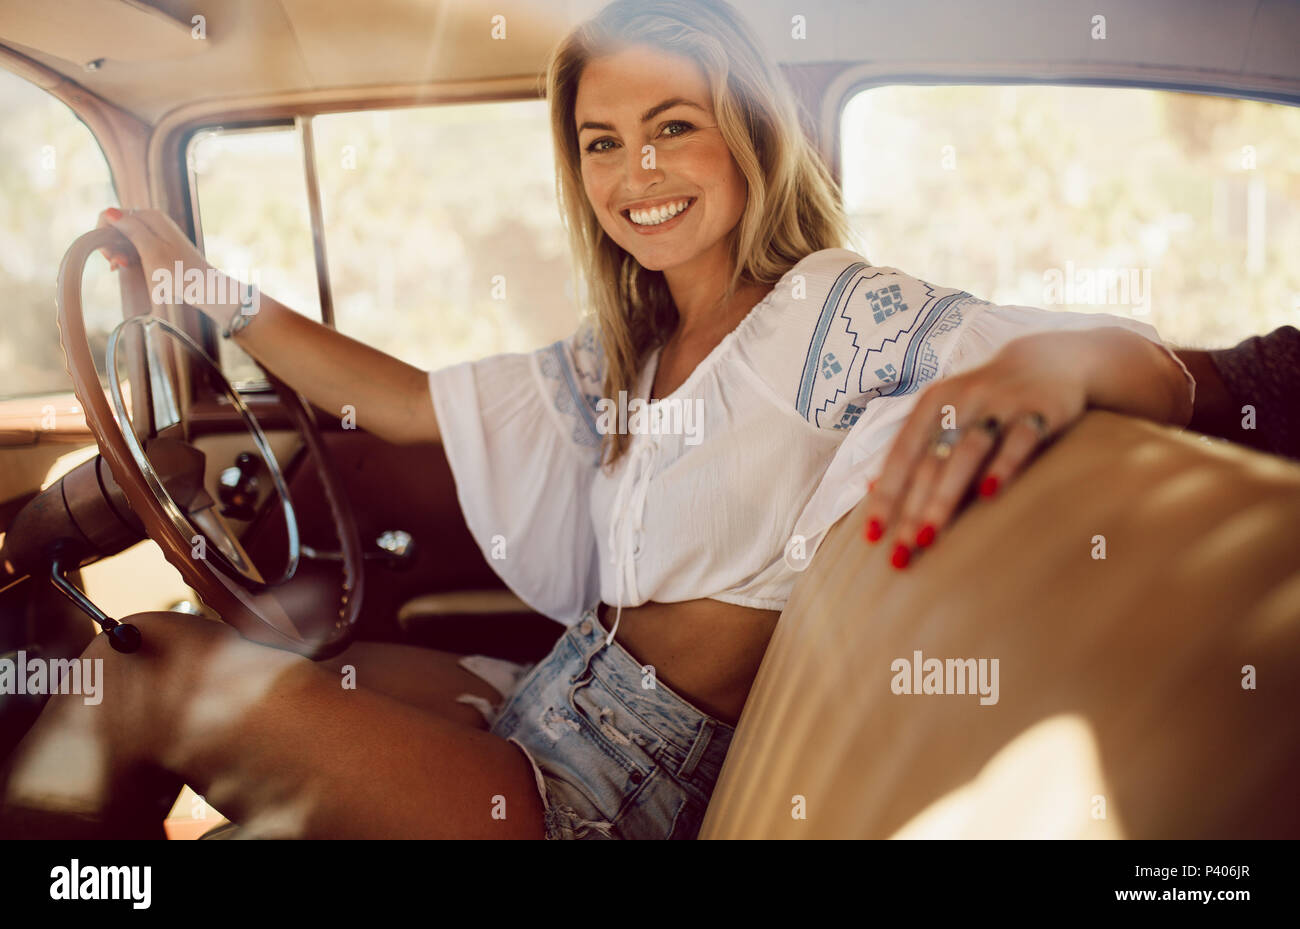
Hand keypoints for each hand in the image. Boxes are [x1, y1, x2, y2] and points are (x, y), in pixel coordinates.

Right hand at [96, 206, 210, 287]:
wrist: (204, 287)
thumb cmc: (179, 272)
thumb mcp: (151, 251)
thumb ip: (131, 230)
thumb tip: (109, 211)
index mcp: (150, 216)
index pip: (110, 215)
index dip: (103, 235)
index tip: (110, 257)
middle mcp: (152, 220)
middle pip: (116, 226)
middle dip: (111, 245)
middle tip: (116, 266)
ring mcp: (156, 232)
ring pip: (124, 237)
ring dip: (118, 252)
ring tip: (122, 268)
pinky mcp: (158, 244)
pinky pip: (134, 245)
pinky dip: (127, 255)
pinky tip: (125, 266)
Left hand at [861, 331, 1090, 568]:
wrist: (1049, 361)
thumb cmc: (985, 402)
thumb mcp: (946, 414)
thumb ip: (914, 449)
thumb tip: (870, 491)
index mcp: (933, 403)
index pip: (901, 453)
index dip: (886, 494)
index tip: (873, 534)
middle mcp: (962, 399)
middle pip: (930, 460)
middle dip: (911, 509)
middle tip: (900, 552)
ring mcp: (1001, 403)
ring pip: (967, 452)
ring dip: (944, 496)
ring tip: (928, 536)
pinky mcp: (1040, 409)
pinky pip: (1019, 440)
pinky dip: (1003, 465)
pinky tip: (989, 494)